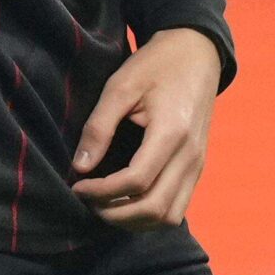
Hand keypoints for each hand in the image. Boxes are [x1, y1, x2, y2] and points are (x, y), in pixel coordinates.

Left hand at [69, 27, 221, 229]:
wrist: (196, 54)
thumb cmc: (156, 65)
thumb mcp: (120, 86)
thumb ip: (99, 127)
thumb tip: (80, 167)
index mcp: (171, 133)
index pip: (136, 181)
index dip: (103, 192)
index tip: (77, 186)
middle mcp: (191, 156)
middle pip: (156, 209)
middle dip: (116, 214)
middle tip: (88, 202)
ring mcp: (198, 165)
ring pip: (170, 216)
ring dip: (135, 220)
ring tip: (104, 206)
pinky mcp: (197, 167)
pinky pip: (177, 205)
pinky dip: (151, 213)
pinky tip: (126, 201)